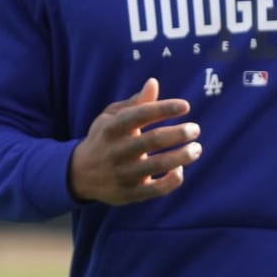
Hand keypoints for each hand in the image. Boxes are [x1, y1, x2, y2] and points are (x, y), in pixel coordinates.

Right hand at [68, 78, 201, 204]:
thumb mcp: (111, 118)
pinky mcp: (130, 193)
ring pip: (158, 165)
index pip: (140, 115)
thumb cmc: (103, 139)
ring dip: (182, 156)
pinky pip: (157, 189)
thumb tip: (153, 83)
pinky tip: (179, 169)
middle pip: (153, 140)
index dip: (164, 108)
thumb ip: (135, 103)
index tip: (185, 106)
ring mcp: (123, 174)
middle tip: (195, 129)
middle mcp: (116, 151)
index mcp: (111, 128)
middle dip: (178, 133)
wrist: (80, 174)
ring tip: (196, 149)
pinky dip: (173, 180)